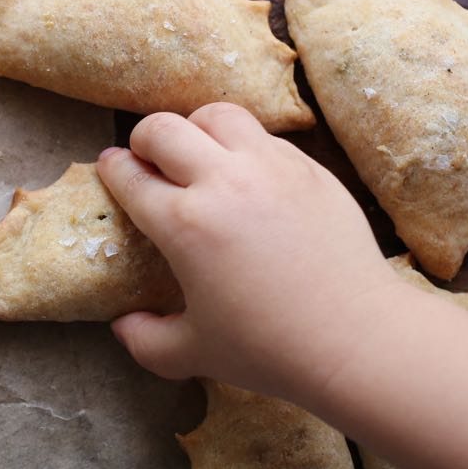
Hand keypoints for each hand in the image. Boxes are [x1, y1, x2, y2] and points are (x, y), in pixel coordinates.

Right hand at [97, 103, 402, 398]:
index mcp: (184, 224)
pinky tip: (248, 177)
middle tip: (148, 160)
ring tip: (199, 154)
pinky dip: (244, 146)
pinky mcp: (309, 169)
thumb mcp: (193, 353)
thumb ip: (145, 340)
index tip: (110, 168)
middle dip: (144, 139)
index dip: (112, 169)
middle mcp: (223, 183)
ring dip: (196, 128)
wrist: (357, 340)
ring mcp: (271, 169)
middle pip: (164, 128)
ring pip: (217, 114)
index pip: (130, 176)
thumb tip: (122, 324)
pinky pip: (264, 136)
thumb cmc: (271, 348)